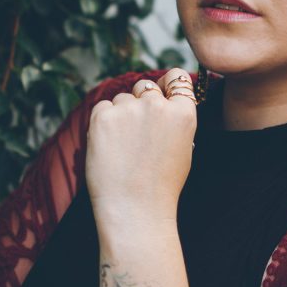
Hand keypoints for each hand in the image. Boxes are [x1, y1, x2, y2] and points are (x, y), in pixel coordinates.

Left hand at [86, 68, 196, 225]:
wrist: (135, 209)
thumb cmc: (161, 185)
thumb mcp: (184, 147)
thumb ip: (176, 118)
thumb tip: (163, 96)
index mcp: (183, 113)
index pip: (177, 77)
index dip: (168, 85)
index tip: (161, 94)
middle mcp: (157, 105)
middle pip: (146, 87)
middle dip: (141, 103)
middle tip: (138, 135)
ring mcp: (129, 109)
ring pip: (122, 98)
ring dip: (121, 115)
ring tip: (124, 148)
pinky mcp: (102, 117)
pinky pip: (102, 107)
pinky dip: (103, 122)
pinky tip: (111, 147)